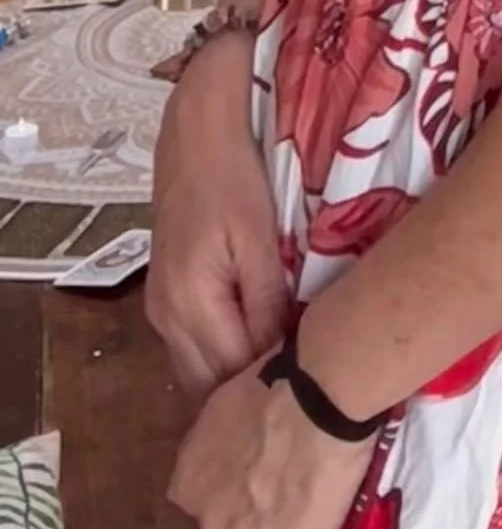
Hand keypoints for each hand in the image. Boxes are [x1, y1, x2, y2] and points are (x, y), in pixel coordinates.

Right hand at [147, 38, 289, 398]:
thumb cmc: (236, 181)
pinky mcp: (163, 297)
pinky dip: (220, 355)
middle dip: (249, 391)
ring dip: (233, 378)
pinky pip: (190, 347)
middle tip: (305, 383)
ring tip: (286, 369)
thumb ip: (267, 301)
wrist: (196, 137)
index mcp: (189, 303)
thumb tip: (281, 353)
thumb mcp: (259, 239)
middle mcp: (165, 318)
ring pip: (195, 370)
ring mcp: (159, 310)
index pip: (231, 373)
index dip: (272, 381)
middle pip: (206, 385)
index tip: (315, 379)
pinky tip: (257, 345)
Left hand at [167, 361, 373, 528]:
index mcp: (189, 480)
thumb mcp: (230, 402)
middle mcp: (207, 519)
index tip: (241, 493)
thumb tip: (243, 428)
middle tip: (259, 525)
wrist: (318, 396)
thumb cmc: (279, 378)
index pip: (199, 504)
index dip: (222, 501)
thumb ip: (227, 434)